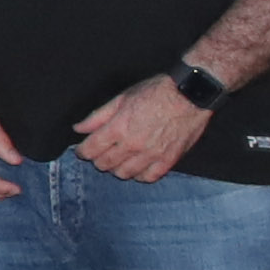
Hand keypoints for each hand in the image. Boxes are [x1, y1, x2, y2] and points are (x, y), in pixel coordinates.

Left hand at [72, 76, 207, 182]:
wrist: (191, 94)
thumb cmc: (156, 92)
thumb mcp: (122, 98)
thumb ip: (98, 116)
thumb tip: (78, 129)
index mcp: (118, 127)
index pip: (91, 149)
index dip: (82, 151)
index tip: (83, 150)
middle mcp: (133, 144)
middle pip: (105, 164)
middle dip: (98, 160)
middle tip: (101, 153)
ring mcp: (152, 154)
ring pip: (124, 173)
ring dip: (117, 169)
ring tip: (118, 160)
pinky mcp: (169, 160)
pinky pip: (149, 177)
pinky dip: (139, 175)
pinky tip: (137, 167)